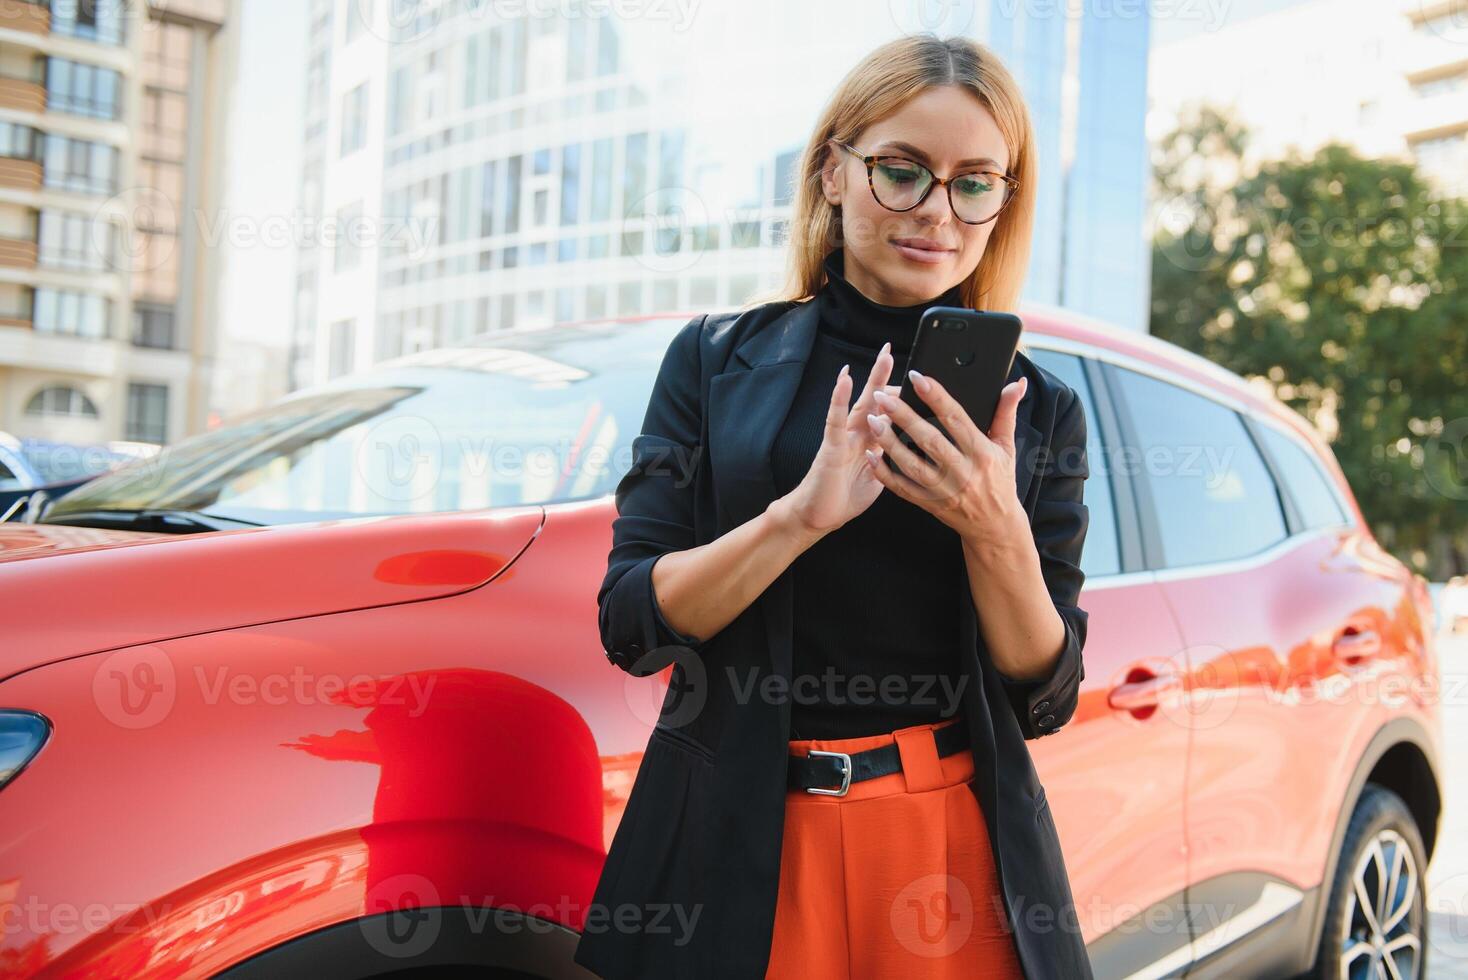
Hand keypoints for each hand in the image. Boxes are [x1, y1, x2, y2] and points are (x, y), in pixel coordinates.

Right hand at [782, 342, 903, 536]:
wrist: (820, 517)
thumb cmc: (846, 497)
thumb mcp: (879, 477)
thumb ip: (891, 459)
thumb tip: (912, 449)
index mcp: (873, 442)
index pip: (891, 413)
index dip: (903, 396)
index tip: (917, 379)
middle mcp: (859, 434)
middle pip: (877, 399)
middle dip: (886, 375)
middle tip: (894, 350)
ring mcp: (844, 437)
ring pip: (861, 401)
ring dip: (873, 378)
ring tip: (883, 356)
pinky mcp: (832, 446)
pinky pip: (836, 418)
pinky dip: (840, 398)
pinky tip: (845, 379)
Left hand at [863, 370, 1030, 548]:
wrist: (995, 527)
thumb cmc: (1000, 481)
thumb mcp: (1007, 447)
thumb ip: (1007, 413)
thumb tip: (1016, 384)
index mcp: (982, 453)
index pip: (956, 419)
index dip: (936, 396)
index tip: (917, 378)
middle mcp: (963, 471)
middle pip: (929, 440)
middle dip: (904, 416)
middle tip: (883, 396)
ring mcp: (944, 490)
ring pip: (912, 465)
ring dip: (889, 442)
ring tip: (872, 420)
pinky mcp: (929, 504)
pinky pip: (903, 489)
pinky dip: (885, 473)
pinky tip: (871, 456)